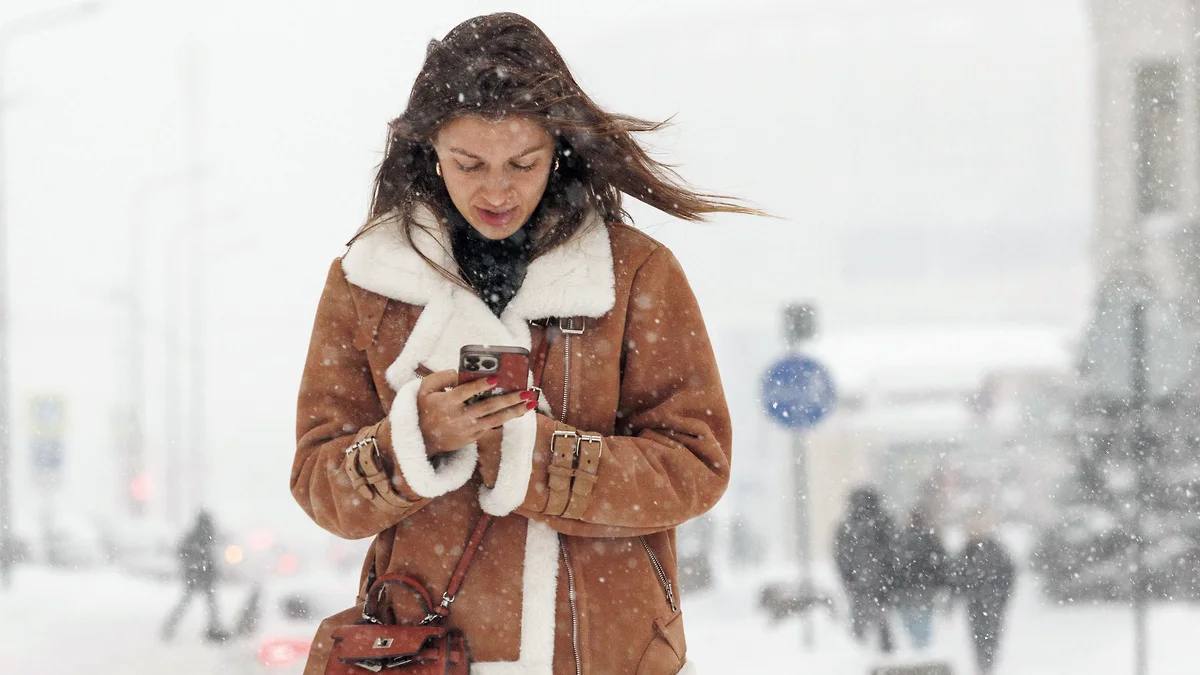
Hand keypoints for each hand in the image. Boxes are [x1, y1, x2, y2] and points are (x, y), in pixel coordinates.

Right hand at [416, 370, 535, 456]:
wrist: (422, 439)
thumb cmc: (424, 408)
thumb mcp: (425, 389)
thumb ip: (442, 377)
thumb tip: (460, 372)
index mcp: (447, 402)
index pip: (467, 392)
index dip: (481, 385)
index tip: (496, 379)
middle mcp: (460, 416)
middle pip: (488, 407)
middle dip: (509, 399)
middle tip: (526, 392)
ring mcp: (468, 429)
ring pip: (495, 419)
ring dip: (515, 411)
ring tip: (531, 403)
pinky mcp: (473, 437)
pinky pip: (492, 426)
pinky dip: (505, 419)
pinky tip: (519, 411)